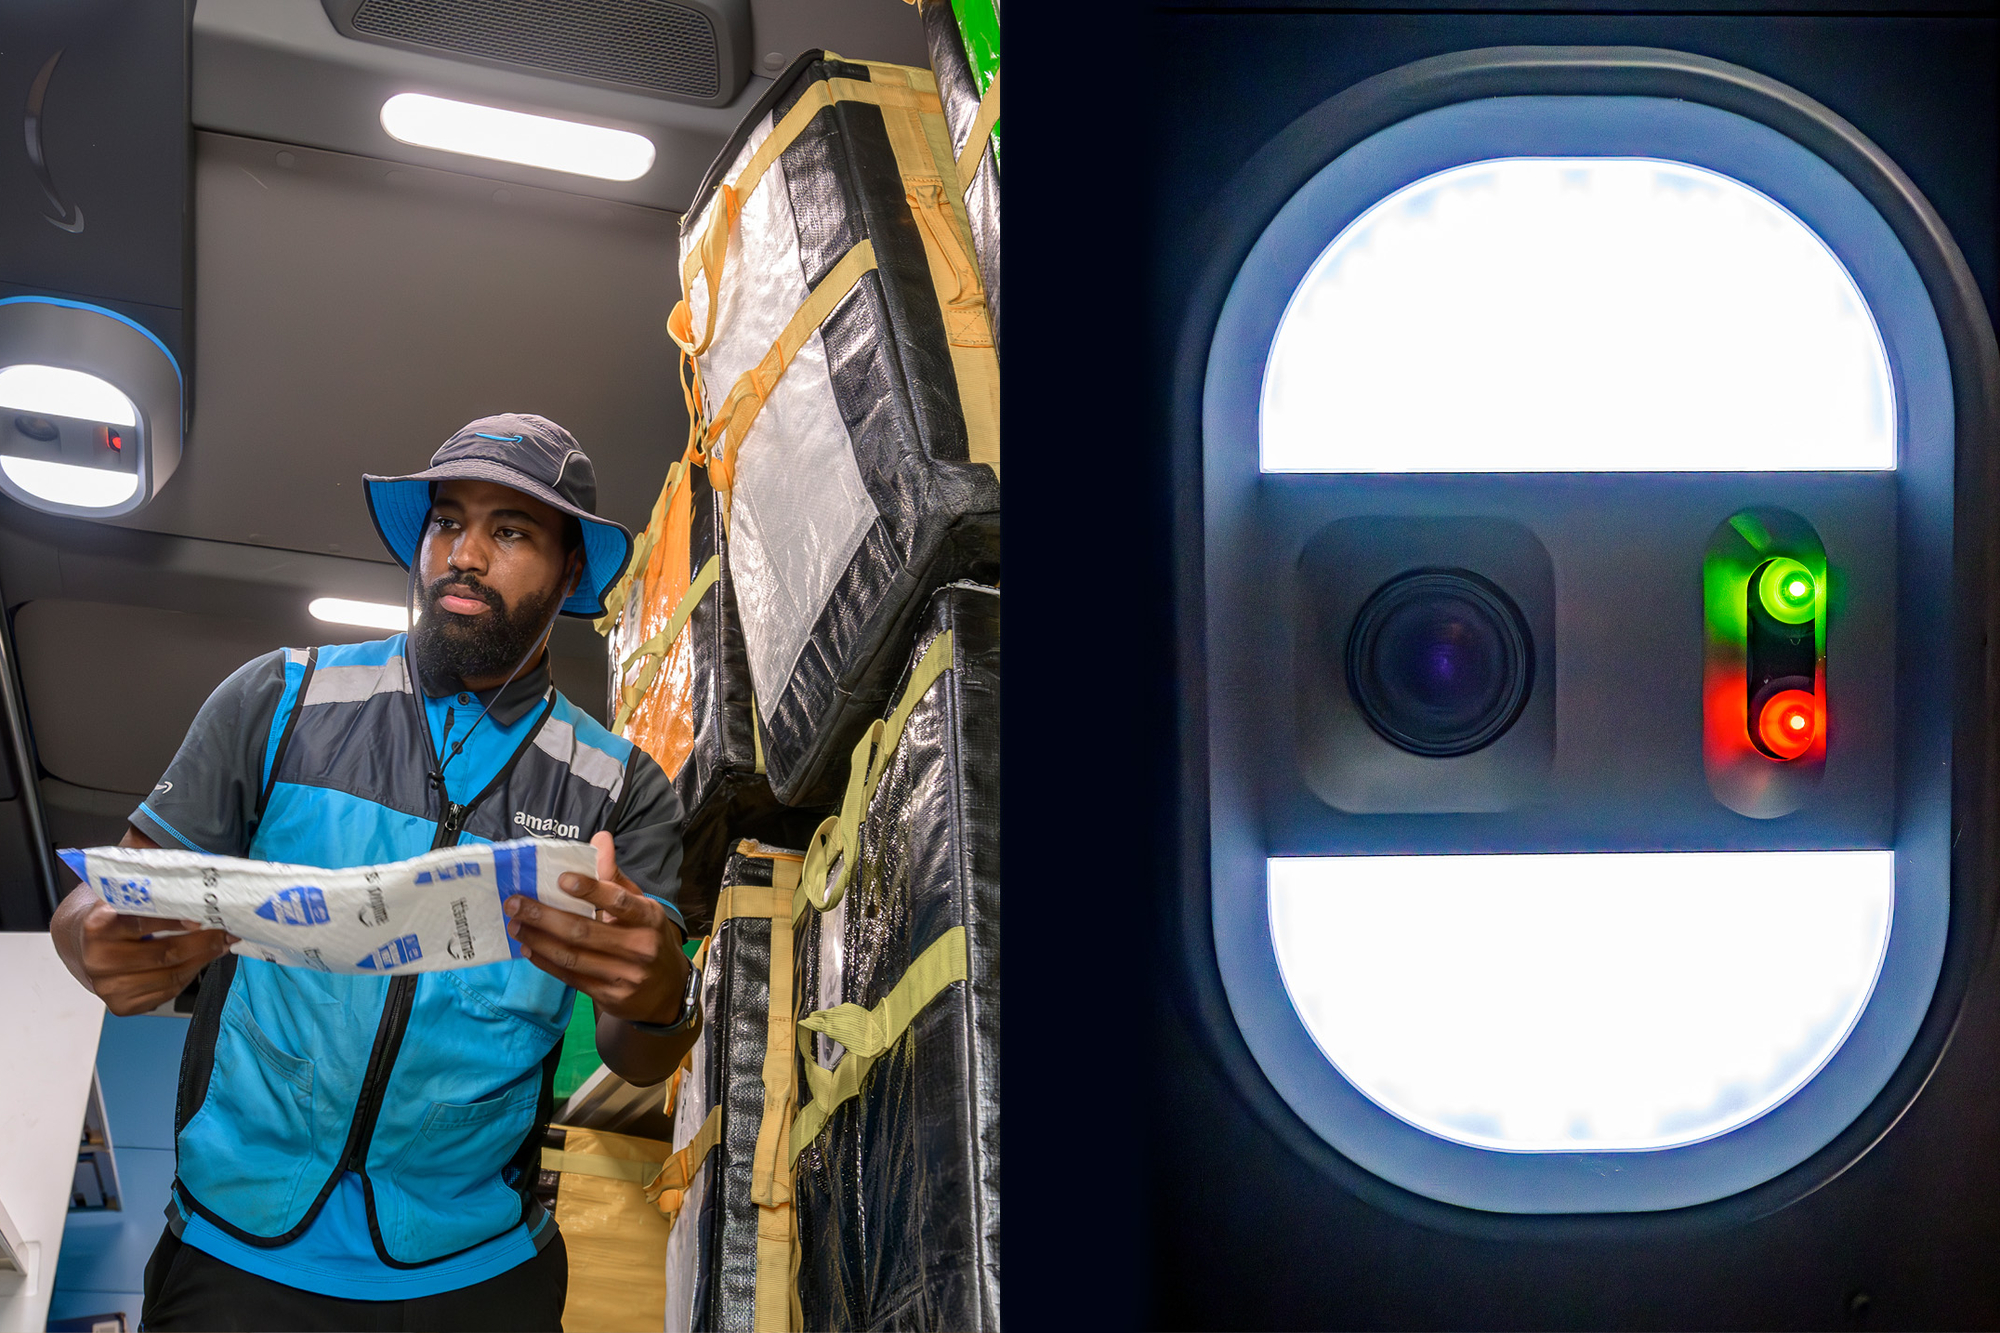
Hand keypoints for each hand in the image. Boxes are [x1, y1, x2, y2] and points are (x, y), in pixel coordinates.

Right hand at [50, 880, 237, 1017]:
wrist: (76, 940)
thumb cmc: (107, 910)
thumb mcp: (120, 886)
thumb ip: (146, 873)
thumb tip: (179, 848)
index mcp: (98, 925)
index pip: (146, 922)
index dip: (177, 920)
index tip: (203, 915)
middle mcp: (100, 960)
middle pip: (166, 953)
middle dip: (205, 940)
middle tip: (228, 928)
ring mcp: (109, 986)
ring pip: (172, 975)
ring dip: (204, 958)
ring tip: (223, 941)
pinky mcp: (122, 1005)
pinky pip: (168, 990)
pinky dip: (191, 973)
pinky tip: (203, 958)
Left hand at [504, 831, 687, 1025]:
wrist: (667, 990)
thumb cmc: (648, 937)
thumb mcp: (641, 906)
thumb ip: (615, 876)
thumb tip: (600, 838)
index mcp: (649, 918)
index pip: (618, 901)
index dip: (590, 890)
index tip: (561, 878)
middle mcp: (640, 947)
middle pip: (584, 931)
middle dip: (544, 916)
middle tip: (515, 902)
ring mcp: (624, 975)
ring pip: (572, 956)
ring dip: (538, 939)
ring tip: (515, 924)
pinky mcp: (609, 995)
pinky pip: (570, 977)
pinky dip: (546, 962)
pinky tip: (529, 948)